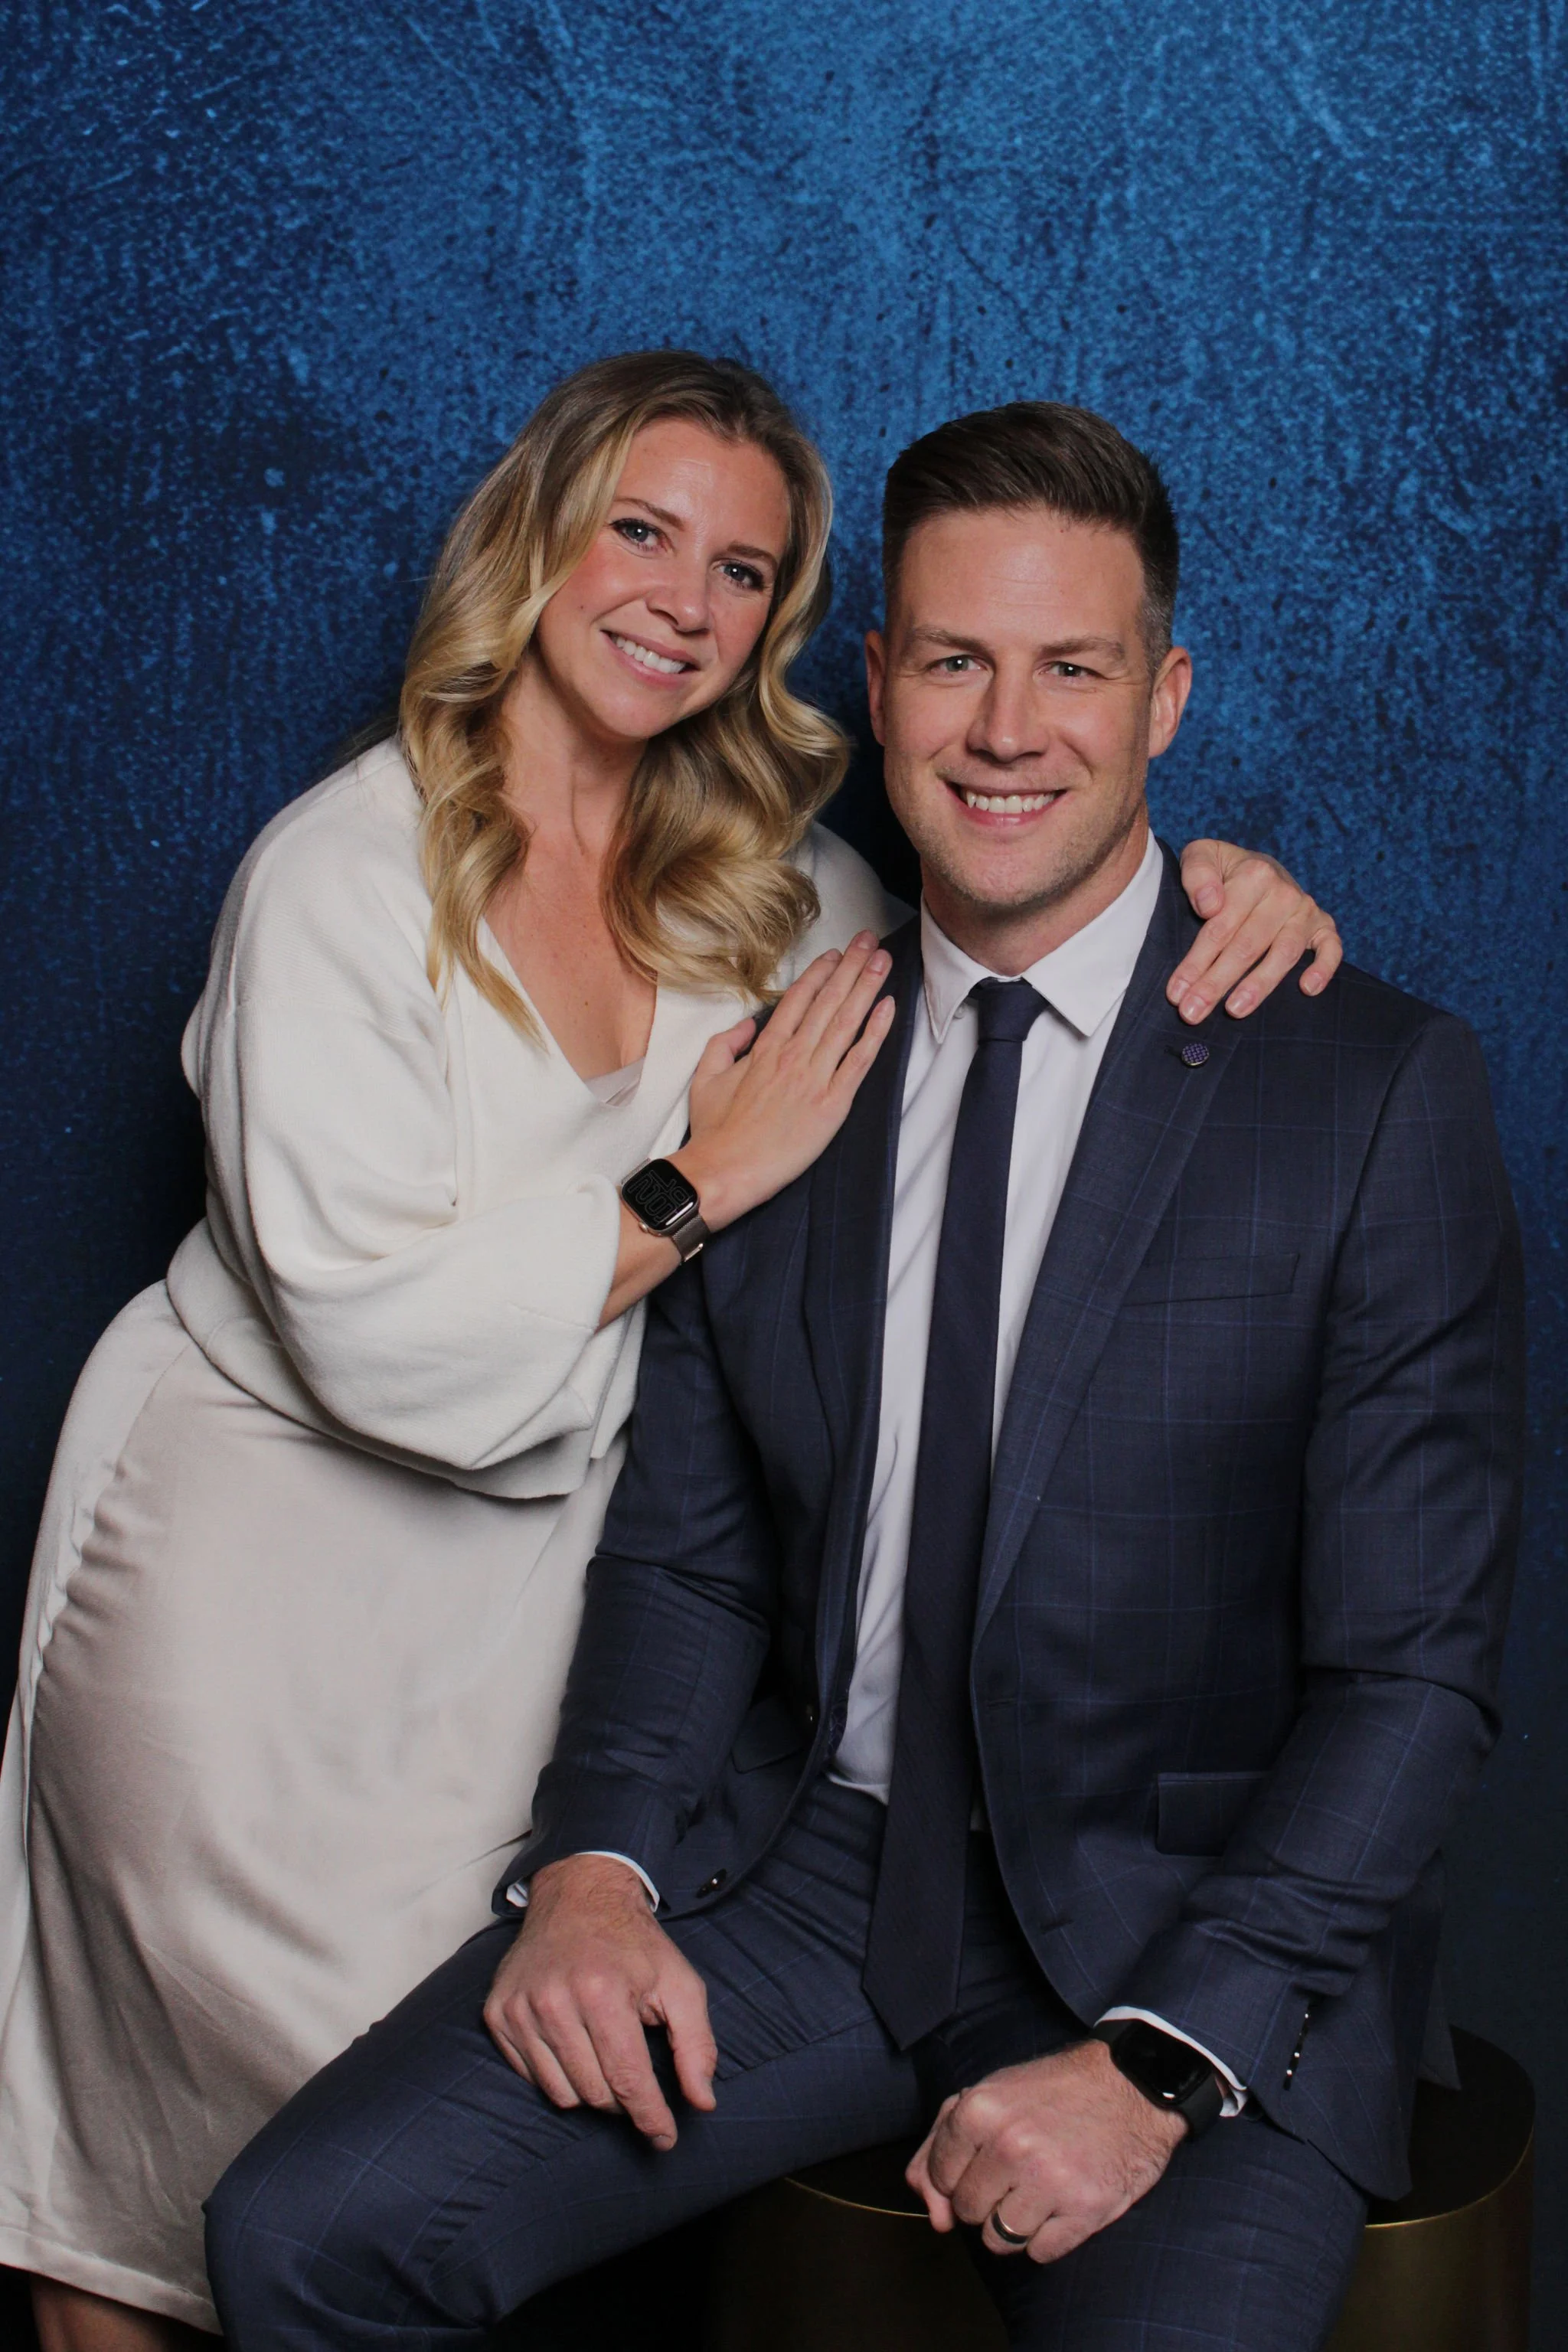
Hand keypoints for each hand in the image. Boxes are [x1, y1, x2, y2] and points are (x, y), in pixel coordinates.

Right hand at [483, 1854, 716, 2150]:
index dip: (651, 2117)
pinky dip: (558, 2074)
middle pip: (595, 2093)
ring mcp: (519, 2008)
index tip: (666, 2138)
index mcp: (602, 1992)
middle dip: (624, 2098)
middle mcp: (553, 2001)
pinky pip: (532, 2078)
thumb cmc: (634, 1944)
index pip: (628, 2080)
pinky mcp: (497, 2015)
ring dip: (591, 2088)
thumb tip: (703, 2102)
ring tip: (605, 2053)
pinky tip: (574, 2043)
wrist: (578, 1896)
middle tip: (636, 2075)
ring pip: (562, 2094)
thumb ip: (697, 2044)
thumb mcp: (680, 1983)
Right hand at [676, 931, 894, 1228]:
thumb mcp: (706, 1077)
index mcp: (765, 1048)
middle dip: (851, 967)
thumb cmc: (716, 1131)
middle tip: (868, 941)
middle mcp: (793, 1056)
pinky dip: (875, 1033)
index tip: (835, 954)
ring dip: (867, 987)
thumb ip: (725, 1044)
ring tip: (882, 960)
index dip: (820, 973)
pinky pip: (859, 1061)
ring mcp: (814, 1078)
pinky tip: (887, 1008)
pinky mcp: (832, 1103)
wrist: (725, 1170)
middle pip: (828, 1001)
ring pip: (846, 1022)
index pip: (798, 999)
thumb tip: (747, 1024)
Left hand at [906, 2039, 1183, 2264]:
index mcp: (978, 2111)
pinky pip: (1040, 2253)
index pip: (938, 2177)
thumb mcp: (990, 2096)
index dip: (959, 2173)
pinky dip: (1049, 2236)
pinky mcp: (1084, 2211)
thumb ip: (940, 2143)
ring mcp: (1047, 2181)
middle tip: (1018, 2170)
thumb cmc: (1053, 2092)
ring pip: (998, 2240)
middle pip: (967, 2212)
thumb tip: (924, 2202)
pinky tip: (1064, 2201)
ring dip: (1015, 2223)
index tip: (986, 2157)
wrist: (1131, 2084)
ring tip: (1040, 2187)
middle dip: (987, 2198)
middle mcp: (1009, 2146)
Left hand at [1170, 842, 1341, 1023]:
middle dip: (1217, 983)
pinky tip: (1307, 990)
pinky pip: (1331, 948)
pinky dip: (1323, 968)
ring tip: (1235, 1010)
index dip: (1196, 962)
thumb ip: (1197, 874)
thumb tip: (1209, 906)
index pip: (1220, 927)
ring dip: (1259, 985)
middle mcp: (1284, 893)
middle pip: (1247, 946)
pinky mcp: (1323, 925)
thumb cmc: (1222, 870)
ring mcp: (1305, 912)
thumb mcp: (1201, 856)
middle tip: (1193, 1013)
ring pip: (1283, 954)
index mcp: (1253, 875)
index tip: (1175, 993)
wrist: (1256, 867)